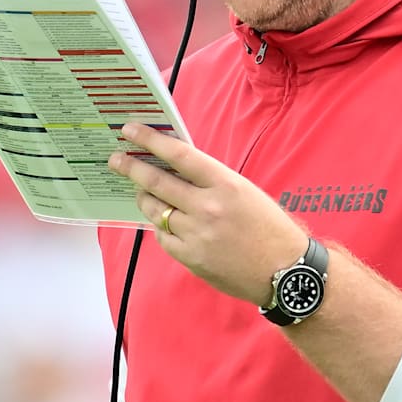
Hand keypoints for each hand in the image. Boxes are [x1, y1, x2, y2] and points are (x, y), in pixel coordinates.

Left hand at [110, 123, 306, 305]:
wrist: (285, 270)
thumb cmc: (268, 227)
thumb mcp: (244, 191)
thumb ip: (210, 180)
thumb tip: (174, 166)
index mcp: (225, 184)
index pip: (179, 155)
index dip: (150, 140)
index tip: (130, 131)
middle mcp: (208, 207)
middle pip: (156, 181)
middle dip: (131, 168)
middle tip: (116, 160)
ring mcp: (197, 234)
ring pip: (154, 210)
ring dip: (143, 197)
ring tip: (140, 190)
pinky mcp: (191, 257)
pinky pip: (162, 236)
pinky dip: (160, 226)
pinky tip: (163, 221)